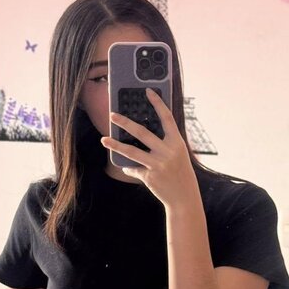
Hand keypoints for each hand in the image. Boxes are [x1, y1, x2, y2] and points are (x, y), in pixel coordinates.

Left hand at [101, 89, 198, 210]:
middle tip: (112, 115)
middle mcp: (168, 151)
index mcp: (177, 142)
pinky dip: (129, 168)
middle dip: (124, 122)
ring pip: (131, 151)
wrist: (184, 198)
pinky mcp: (150, 176)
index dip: (157, 103)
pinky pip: (133, 169)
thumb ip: (164, 143)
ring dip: (115, 145)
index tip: (147, 90)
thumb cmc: (180, 173)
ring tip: (104, 139)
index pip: (166, 117)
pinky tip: (126, 167)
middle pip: (142, 132)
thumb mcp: (177, 155)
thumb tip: (140, 134)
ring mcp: (158, 164)